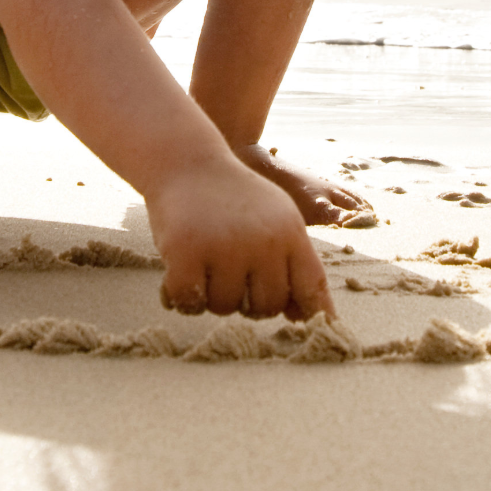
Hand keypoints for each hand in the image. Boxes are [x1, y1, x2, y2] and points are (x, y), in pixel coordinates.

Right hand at [145, 158, 335, 320]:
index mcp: (289, 232)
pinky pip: (189, 302)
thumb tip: (307, 316)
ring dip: (210, 297)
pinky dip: (179, 297)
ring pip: (224, 307)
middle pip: (266, 307)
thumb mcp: (274, 218)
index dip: (313, 315)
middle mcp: (263, 241)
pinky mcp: (187, 251)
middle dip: (246, 302)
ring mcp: (225, 246)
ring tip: (203, 265)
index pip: (310, 286)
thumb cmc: (232, 198)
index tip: (308, 329)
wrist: (186, 161)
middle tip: (229, 276)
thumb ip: (291, 262)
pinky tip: (176, 275)